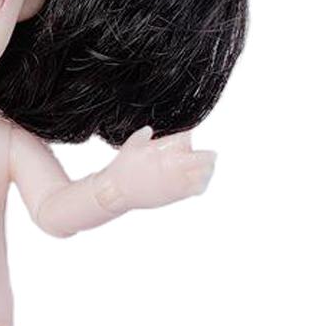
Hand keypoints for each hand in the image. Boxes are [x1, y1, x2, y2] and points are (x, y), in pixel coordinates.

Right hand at [95, 126, 216, 212]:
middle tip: (209, 156)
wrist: (116, 192)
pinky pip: (197, 190)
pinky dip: (201, 184)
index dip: (196, 143)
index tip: (195, 142)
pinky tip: (198, 181)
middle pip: (205, 161)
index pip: (191, 145)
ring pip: (204, 177)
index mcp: (167, 155)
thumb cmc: (122, 168)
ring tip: (207, 168)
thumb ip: (143, 135)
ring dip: (208, 171)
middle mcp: (176, 169)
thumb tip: (149, 129)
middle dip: (208, 157)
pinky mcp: (175, 196)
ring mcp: (177, 184)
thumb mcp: (131, 145)